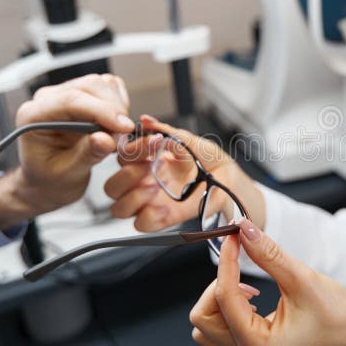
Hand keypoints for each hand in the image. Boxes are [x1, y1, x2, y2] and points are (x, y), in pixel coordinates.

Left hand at [0, 74, 133, 228]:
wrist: (47, 180)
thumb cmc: (51, 179)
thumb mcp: (68, 174)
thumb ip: (87, 155)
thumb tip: (107, 139)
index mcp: (34, 116)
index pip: (70, 101)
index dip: (102, 111)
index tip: (124, 128)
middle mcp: (48, 99)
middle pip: (90, 87)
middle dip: (113, 110)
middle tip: (122, 137)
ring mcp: (66, 94)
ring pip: (102, 84)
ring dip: (118, 107)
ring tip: (116, 134)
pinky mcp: (82, 95)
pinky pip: (108, 87)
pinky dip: (119, 103)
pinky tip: (114, 125)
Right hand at [104, 115, 263, 231]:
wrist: (234, 184)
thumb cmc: (213, 162)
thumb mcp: (194, 142)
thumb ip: (169, 133)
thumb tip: (147, 121)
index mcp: (149, 160)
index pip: (122, 156)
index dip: (128, 151)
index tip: (148, 144)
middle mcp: (145, 182)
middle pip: (112, 186)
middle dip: (124, 176)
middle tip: (146, 168)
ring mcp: (152, 202)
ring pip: (119, 208)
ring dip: (132, 198)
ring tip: (153, 188)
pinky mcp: (164, 219)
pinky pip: (141, 224)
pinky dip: (149, 217)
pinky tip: (164, 207)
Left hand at [189, 219, 345, 345]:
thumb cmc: (331, 310)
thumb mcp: (301, 277)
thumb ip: (268, 254)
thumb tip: (243, 228)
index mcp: (258, 343)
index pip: (224, 297)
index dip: (226, 261)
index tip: (233, 236)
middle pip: (202, 317)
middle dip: (218, 284)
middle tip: (241, 266)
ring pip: (203, 326)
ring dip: (216, 300)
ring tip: (246, 289)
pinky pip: (212, 338)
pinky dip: (218, 318)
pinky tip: (241, 305)